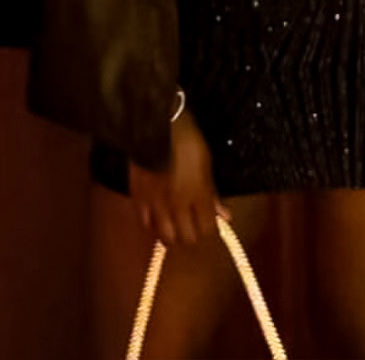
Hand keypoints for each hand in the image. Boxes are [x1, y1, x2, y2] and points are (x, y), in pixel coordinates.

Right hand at [128, 111, 229, 247]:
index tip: (210, 222)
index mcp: (198, 196)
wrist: (156, 125)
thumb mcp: (207, 163)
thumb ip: (214, 193)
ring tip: (175, 224)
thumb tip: (226, 216)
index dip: (211, 229)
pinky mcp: (139, 198)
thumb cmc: (188, 140)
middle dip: (193, 235)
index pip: (207, 231)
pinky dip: (152, 223)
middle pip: (187, 239)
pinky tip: (156, 216)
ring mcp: (157, 205)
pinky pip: (145, 222)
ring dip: (173, 233)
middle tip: (192, 224)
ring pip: (166, 237)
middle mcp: (178, 207)